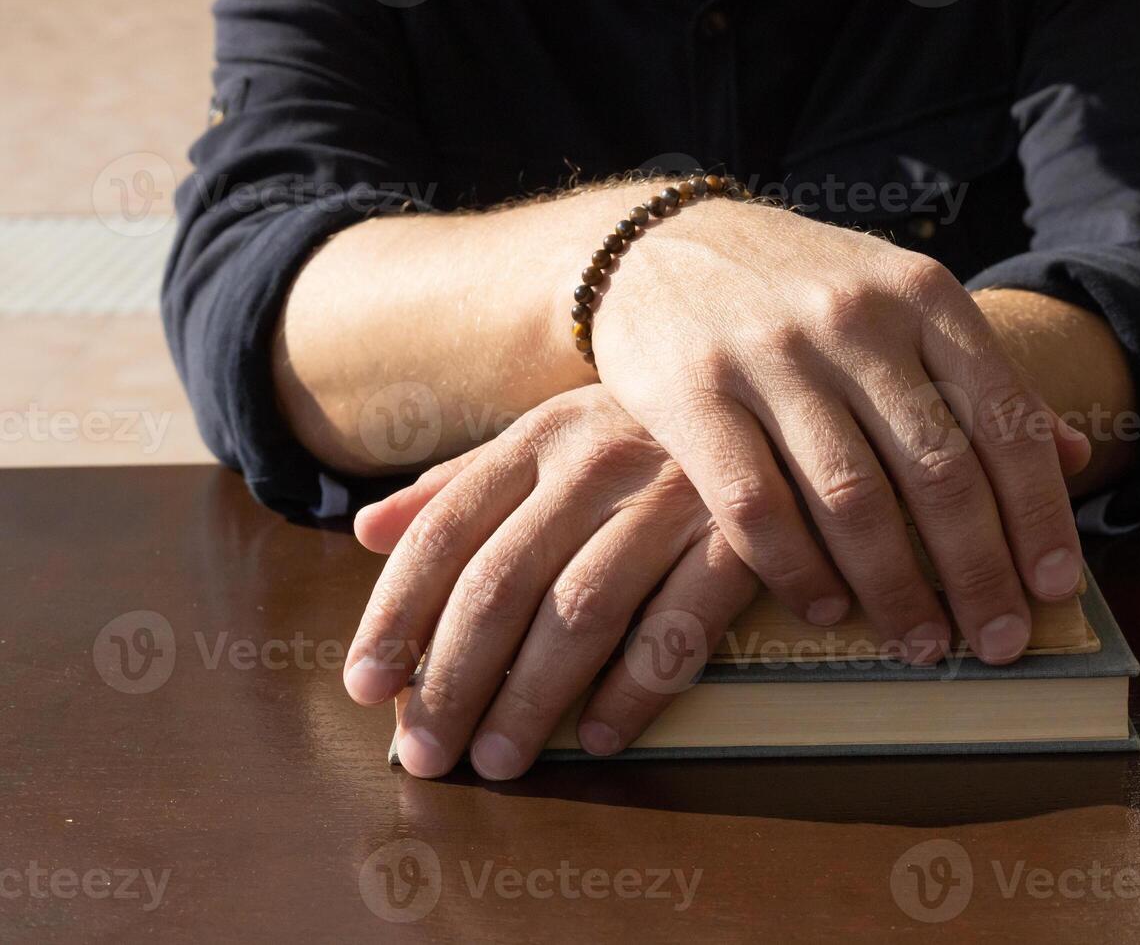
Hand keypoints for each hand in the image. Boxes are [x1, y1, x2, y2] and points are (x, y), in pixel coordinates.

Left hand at [341, 385, 758, 778]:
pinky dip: (637, 687)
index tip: (366, 686)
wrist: (768, 384)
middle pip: (504, 582)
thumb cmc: (641, 427)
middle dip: (454, 676)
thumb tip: (367, 531)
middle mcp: (596, 463)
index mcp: (538, 439)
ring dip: (533, 696)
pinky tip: (600, 736)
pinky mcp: (741, 537)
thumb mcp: (549, 433)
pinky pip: (680, 624)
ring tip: (499, 760)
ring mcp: (671, 498)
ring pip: (583, 610)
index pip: (446, 532)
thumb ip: (461, 484)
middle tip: (428, 751)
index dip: (398, 613)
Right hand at [591, 197, 1091, 664]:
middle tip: (1001, 642)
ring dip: (895, 588)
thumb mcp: (899, 300)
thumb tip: (1076, 454)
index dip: (1039, 514)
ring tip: (923, 644)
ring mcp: (769, 354)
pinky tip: (825, 609)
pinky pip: (756, 505)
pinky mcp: (692, 392)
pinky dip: (797, 570)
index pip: (1004, 418)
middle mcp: (853, 319)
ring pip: (851, 498)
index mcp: (921, 294)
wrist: (654, 243)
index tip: (1055, 588)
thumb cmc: (796, 287)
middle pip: (938, 471)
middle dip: (978, 572)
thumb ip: (980, 376)